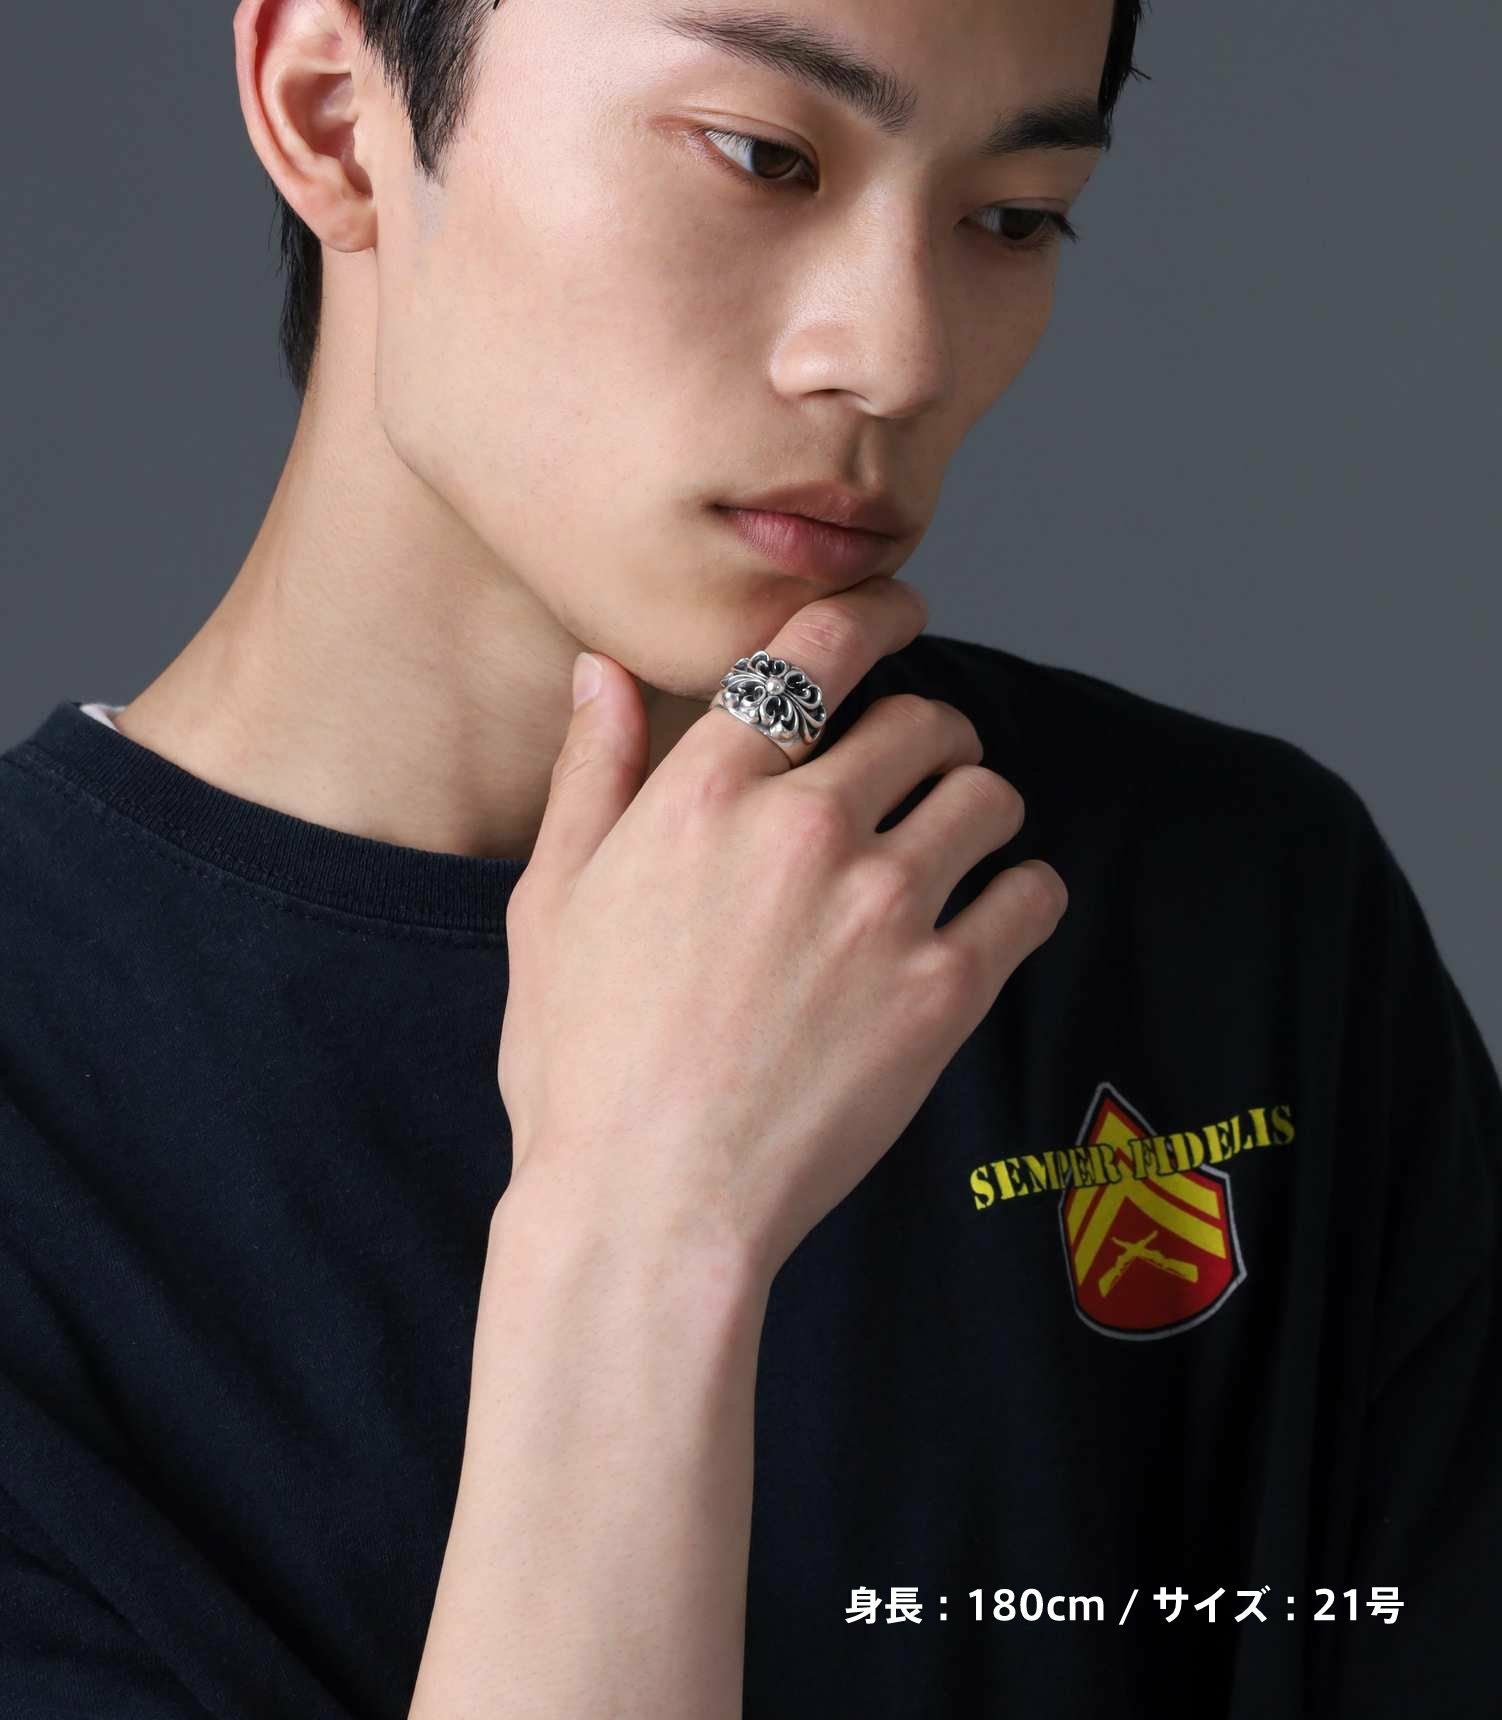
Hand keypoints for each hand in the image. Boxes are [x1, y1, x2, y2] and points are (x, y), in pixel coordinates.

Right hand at [498, 577, 1067, 1286]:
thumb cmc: (580, 1065)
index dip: (873, 614)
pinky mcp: (943, 992)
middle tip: (923, 767)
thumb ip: (591, 774)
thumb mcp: (552, 905)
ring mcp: (881, 907)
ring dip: (980, 807)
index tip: (901, 613)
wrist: (648, 1208)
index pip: (816, 650)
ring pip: (988, 796)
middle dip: (930, 732)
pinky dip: (1025, 894)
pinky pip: (1030, 897)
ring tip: (960, 841)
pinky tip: (996, 914)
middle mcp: (802, 827)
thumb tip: (604, 670)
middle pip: (923, 719)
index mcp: (703, 793)